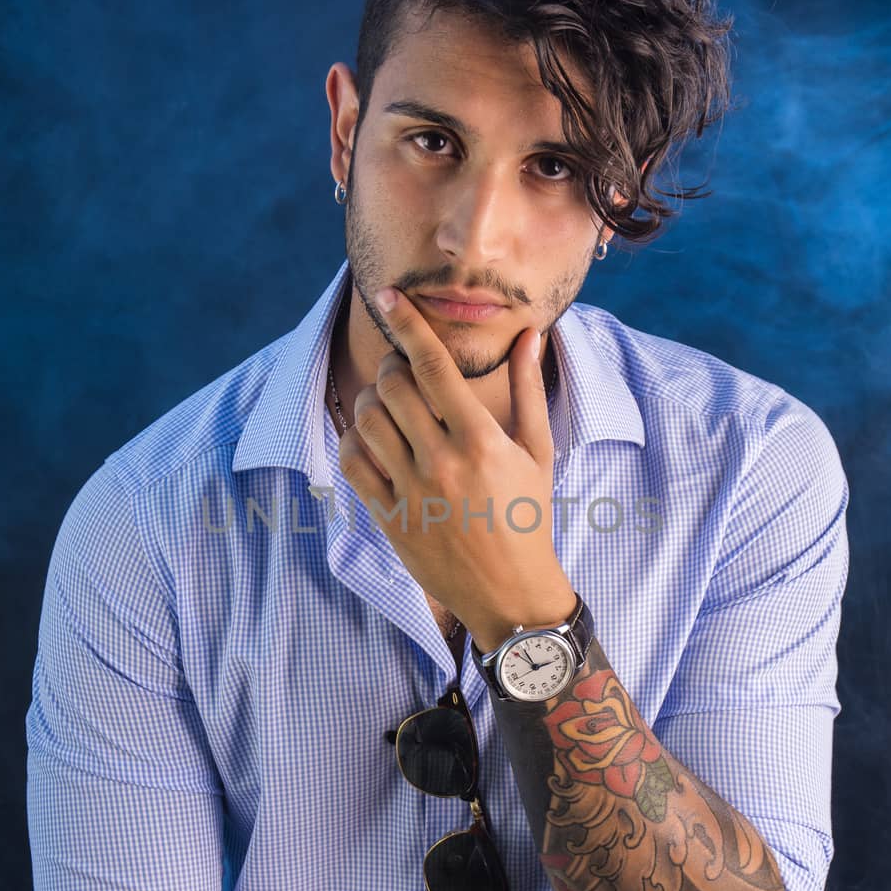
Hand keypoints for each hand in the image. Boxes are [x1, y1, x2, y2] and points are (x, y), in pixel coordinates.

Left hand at [336, 287, 574, 647]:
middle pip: (392, 386)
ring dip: (372, 403)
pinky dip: (354, 441)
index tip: (389, 297)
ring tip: (390, 410)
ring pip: (367, 420)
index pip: (433, 366)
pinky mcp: (390, 518)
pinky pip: (353, 463)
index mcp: (480, 439)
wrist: (511, 593)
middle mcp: (443, 462)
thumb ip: (528, 389)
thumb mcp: (538, 451)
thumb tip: (531, 335)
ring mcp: (412, 491)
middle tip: (404, 376)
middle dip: (392, 369)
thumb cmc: (530, 517)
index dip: (407, 324)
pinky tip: (372, 442)